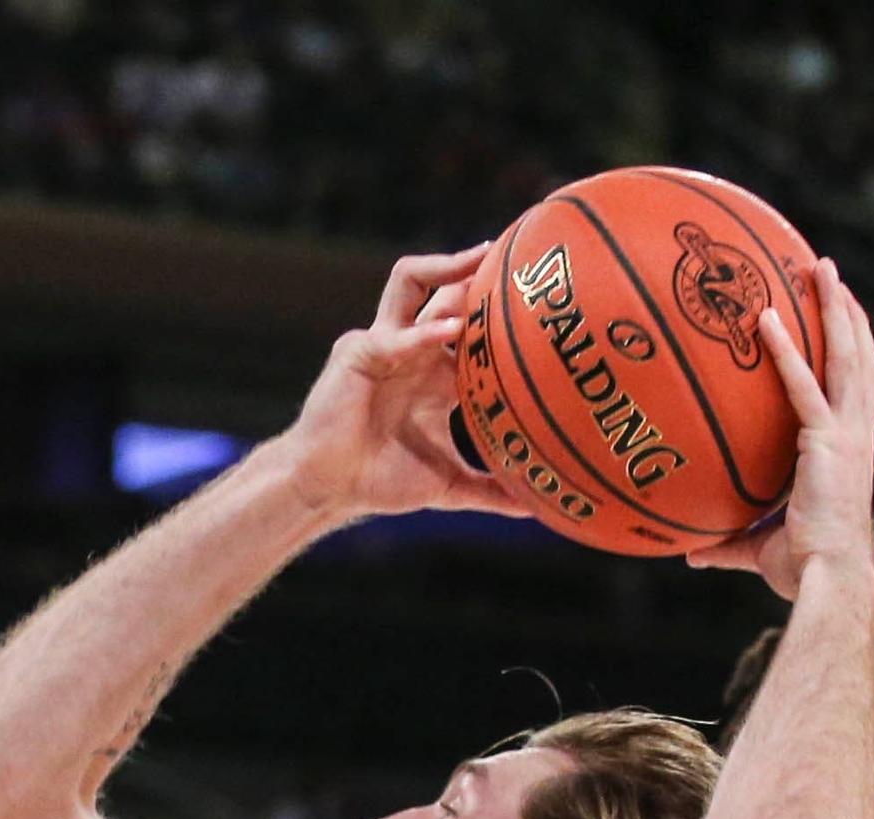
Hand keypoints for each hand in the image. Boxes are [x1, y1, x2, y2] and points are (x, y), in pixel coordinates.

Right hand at [275, 247, 529, 527]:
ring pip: (411, 283)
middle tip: (517, 253)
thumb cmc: (381, 480)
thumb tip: (536, 509)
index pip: (472, 325)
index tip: (543, 296)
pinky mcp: (358, 351)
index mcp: (434, 372)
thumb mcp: (449, 484)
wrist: (330, 487)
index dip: (501, 306)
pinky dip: (424, 333)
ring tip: (480, 257)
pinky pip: (396, 336)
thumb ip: (491, 491)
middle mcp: (412, 348)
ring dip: (445, 267)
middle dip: (476, 266)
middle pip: (445, 289)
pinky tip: (453, 330)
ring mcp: (384, 343)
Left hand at [686, 257, 873, 598]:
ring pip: (846, 356)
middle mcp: (856, 433)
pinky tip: (765, 319)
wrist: (830, 579)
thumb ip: (728, 544)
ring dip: (833, 308)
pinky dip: (785, 352)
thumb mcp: (760, 550)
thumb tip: (691, 555)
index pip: (855, 387)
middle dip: (847, 310)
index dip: (850, 348)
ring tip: (818, 267)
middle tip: (828, 271)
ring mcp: (848, 433)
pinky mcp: (830, 441)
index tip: (839, 315)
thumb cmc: (805, 570)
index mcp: (849, 449)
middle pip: (859, 356)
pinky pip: (803, 387)